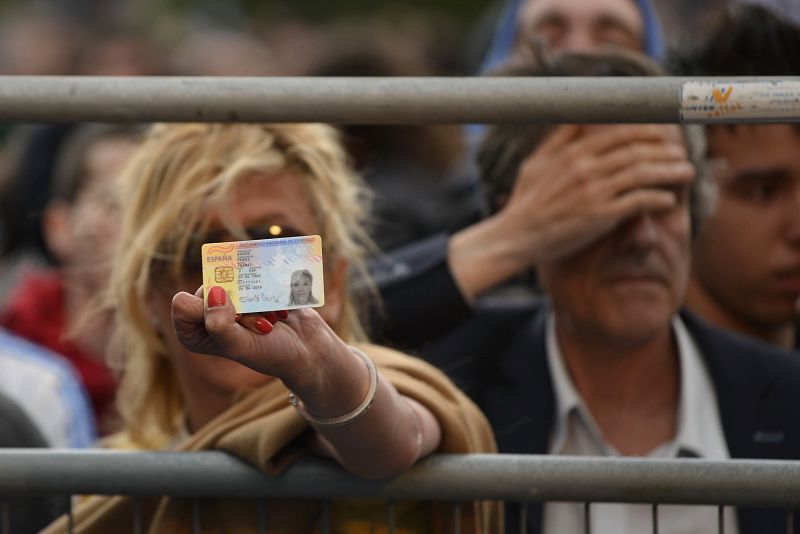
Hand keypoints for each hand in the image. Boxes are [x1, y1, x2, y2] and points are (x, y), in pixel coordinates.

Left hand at [171, 286, 352, 394]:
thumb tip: (213, 290)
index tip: (237, 322)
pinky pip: (252, 270)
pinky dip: (268, 286)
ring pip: (232, 277)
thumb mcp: (241, 345)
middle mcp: (208, 314)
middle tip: (261, 324)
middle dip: (239, 303)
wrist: (308, 351)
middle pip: (211, 286)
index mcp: (194, 333)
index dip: (209, 308)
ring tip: (271, 318)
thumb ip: (220, 324)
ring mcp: (230, 300)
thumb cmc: (272, 354)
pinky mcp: (250, 288)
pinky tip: (280, 308)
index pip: (183, 304)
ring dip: (256, 296)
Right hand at [449, 124, 693, 297]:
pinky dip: (659, 198)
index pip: (620, 133)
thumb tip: (580, 117)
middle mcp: (585, 167)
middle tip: (682, 155)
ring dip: (670, 172)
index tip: (664, 133)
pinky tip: (670, 200)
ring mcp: (594, 191)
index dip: (648, 131)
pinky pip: (639, 202)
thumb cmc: (525, 202)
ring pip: (644, 173)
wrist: (515, 237)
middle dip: (665, 150)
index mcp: (572, 153)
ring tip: (687, 173)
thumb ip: (559, 140)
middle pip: (637, 150)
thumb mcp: (536, 163)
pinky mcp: (600, 216)